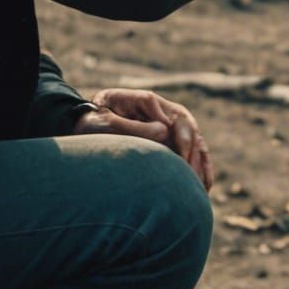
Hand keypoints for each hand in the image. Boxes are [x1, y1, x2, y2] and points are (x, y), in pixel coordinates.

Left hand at [70, 88, 212, 190]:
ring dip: (201, 163)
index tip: (182, 160)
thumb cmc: (92, 123)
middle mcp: (162, 111)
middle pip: (189, 129)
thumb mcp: (107, 125)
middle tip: (192, 178)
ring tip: (203, 187)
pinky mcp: (168, 139)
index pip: (176, 117)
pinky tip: (204, 185)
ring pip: (195, 141)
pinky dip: (200, 167)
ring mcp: (167, 124)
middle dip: (194, 154)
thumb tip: (165, 133)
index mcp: (148, 101)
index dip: (182, 139)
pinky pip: (191, 152)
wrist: (84, 124)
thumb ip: (135, 128)